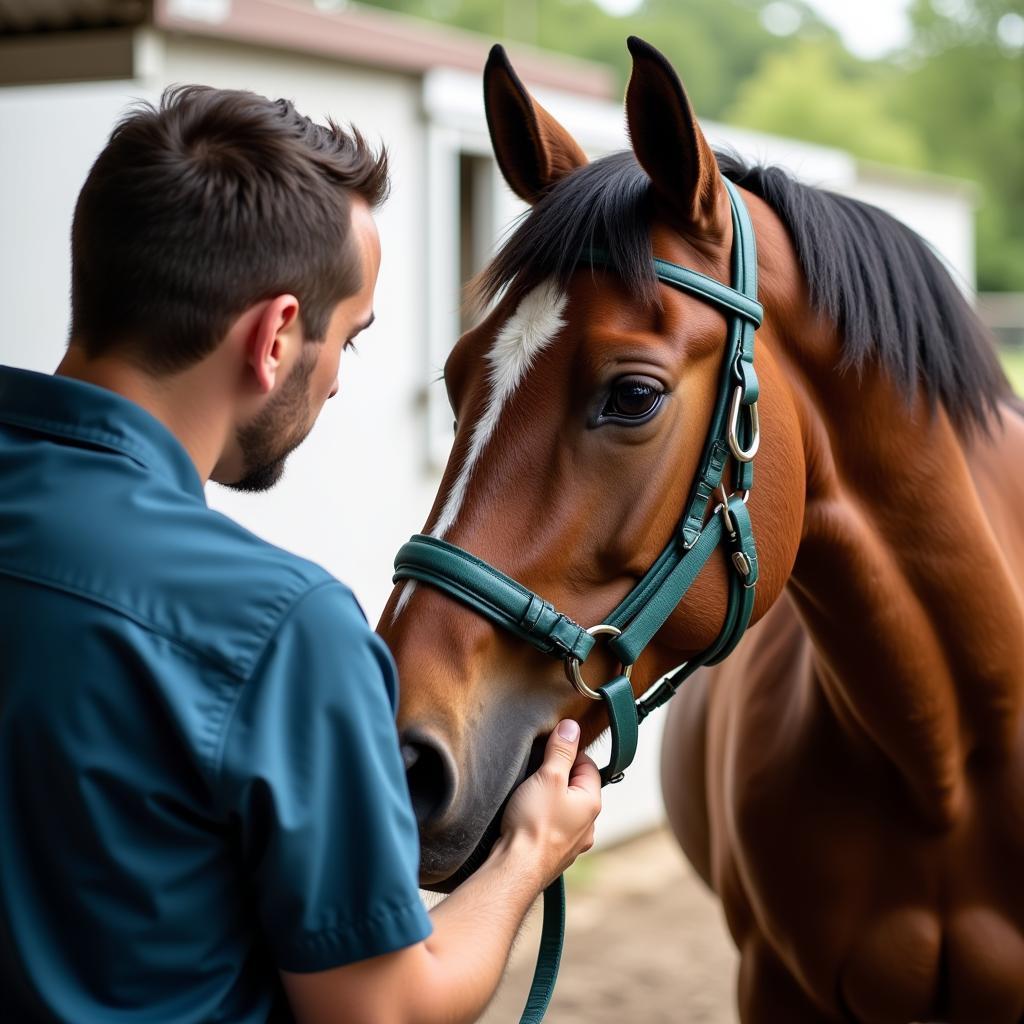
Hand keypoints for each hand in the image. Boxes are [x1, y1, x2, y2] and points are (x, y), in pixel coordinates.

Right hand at [499, 720, 601, 887]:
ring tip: (528, 796)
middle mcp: (588, 826)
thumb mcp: (548, 777)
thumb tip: (572, 727)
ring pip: (564, 810)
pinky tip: (526, 819)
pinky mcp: (554, 856)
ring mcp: (572, 845)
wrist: (515, 869)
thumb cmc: (534, 823)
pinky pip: (552, 829)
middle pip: (576, 788)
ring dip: (549, 800)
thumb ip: (561, 751)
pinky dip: (542, 820)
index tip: (550, 750)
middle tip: (536, 772)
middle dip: (558, 777)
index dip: (569, 753)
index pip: (588, 766)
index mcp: (592, 804)